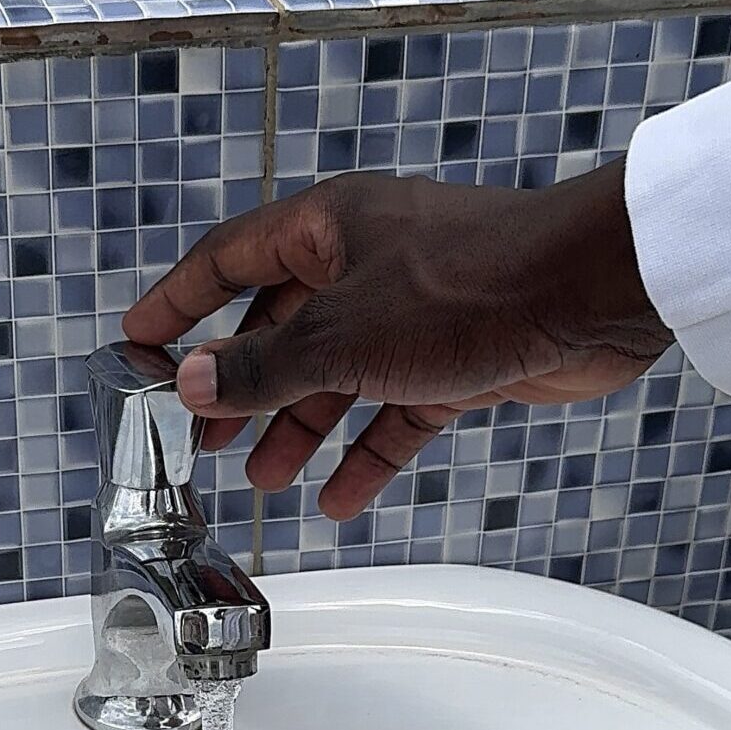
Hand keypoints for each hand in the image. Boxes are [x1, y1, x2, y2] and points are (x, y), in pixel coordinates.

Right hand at [123, 160, 672, 518]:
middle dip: (243, 388)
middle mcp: (365, 265)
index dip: (178, 302)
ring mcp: (411, 315)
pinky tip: (340, 499)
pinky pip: (394, 412)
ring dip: (300, 430)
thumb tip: (190, 384)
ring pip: (337, 378)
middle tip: (204, 439)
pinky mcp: (455, 359)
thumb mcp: (343, 335)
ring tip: (264, 479)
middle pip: (281, 330)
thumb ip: (263, 367)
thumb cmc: (471, 286)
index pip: (228, 261)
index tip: (138, 339)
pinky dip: (366, 453)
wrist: (592, 297)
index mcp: (327, 230)